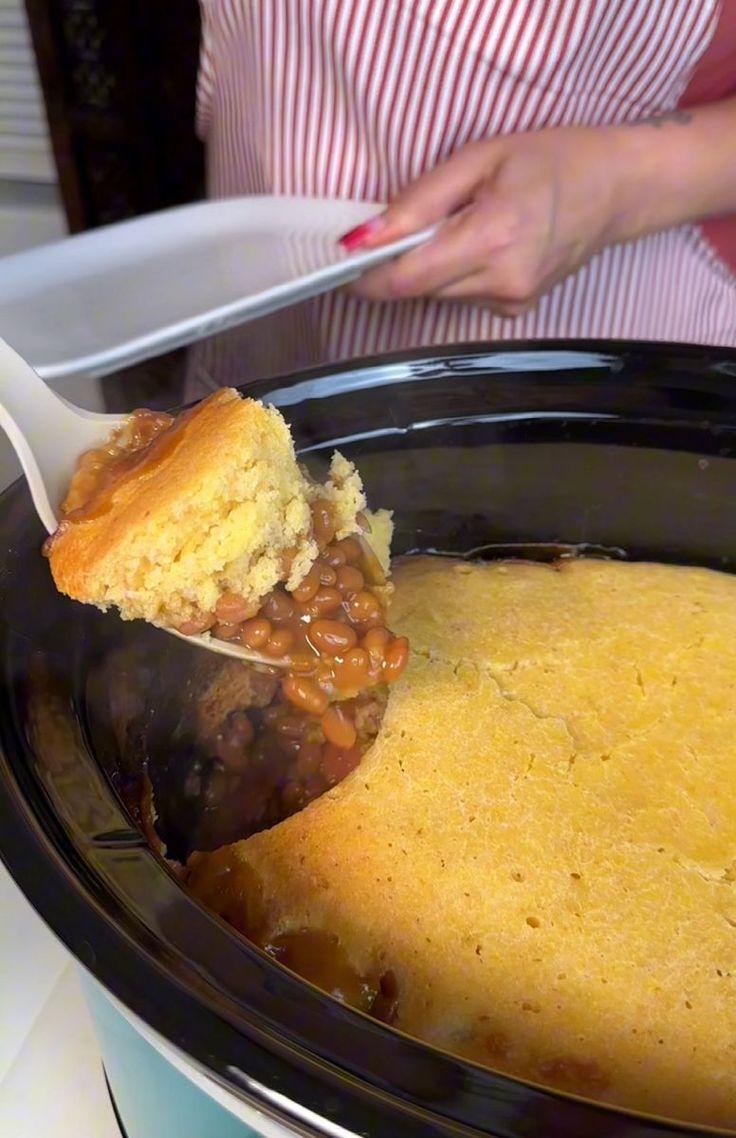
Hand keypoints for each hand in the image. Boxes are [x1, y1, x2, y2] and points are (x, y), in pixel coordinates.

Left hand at [342, 125, 642, 314]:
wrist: (616, 189)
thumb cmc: (553, 159)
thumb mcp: (480, 158)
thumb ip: (418, 201)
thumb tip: (363, 236)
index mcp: (493, 237)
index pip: (406, 277)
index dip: (365, 276)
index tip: (339, 264)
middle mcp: (503, 281)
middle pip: (417, 288)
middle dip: (396, 263)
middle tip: (395, 228)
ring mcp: (512, 301)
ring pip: (437, 294)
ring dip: (427, 267)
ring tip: (455, 225)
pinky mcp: (515, 310)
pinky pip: (461, 297)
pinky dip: (454, 274)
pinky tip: (479, 245)